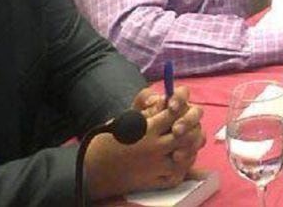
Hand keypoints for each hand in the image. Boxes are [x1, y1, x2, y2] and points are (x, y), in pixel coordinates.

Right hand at [85, 87, 205, 198]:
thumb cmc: (107, 141)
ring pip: (186, 156)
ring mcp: (155, 166)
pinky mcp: (152, 181)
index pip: (175, 112)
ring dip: (191, 148)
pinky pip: (176, 176)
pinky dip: (183, 168)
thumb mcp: (125, 119)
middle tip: (190, 125)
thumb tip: (165, 100)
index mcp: (147, 129)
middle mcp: (154, 147)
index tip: (179, 106)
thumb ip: (146, 109)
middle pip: (186, 134)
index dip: (182, 106)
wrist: (91, 170)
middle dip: (192, 127)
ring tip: (189, 142)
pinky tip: (181, 161)